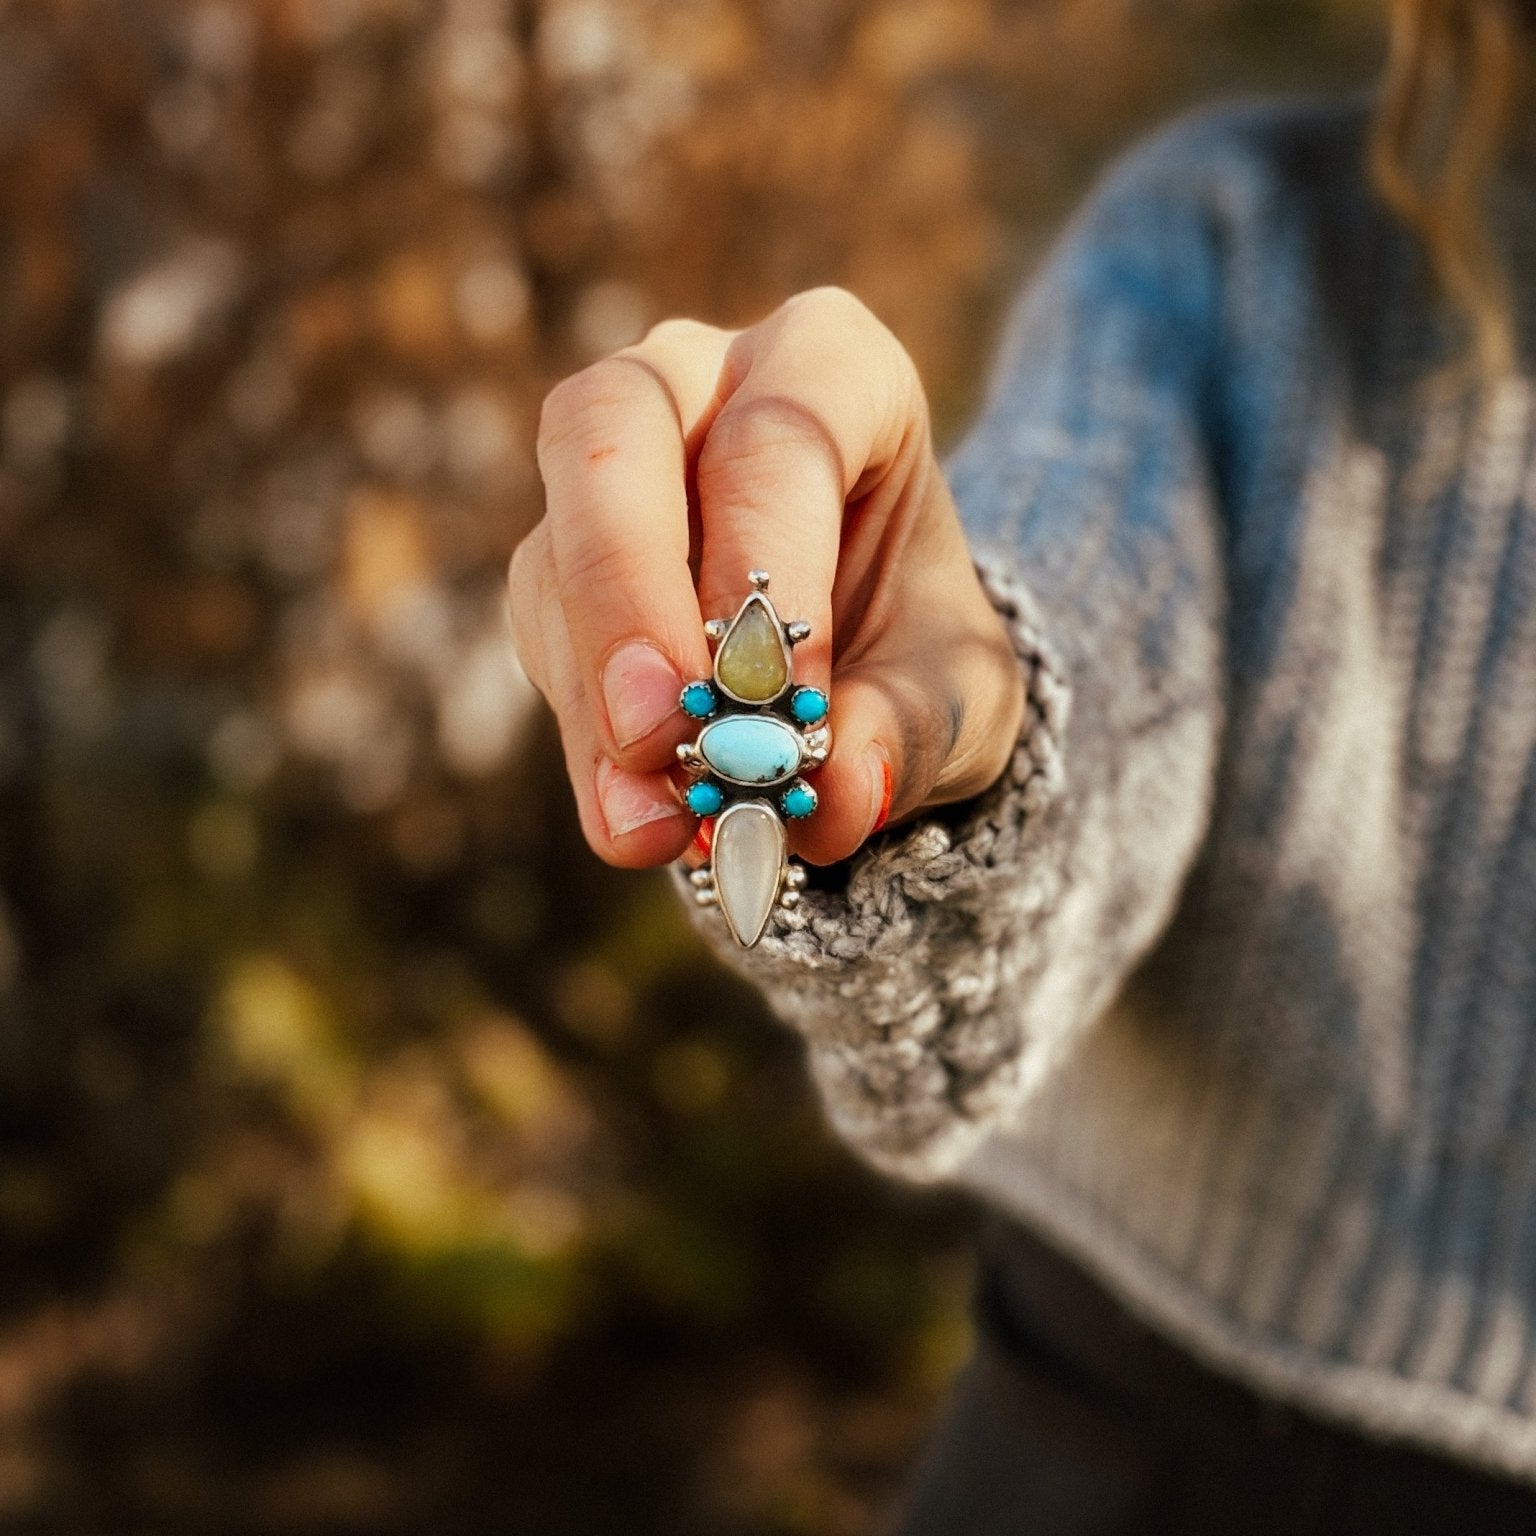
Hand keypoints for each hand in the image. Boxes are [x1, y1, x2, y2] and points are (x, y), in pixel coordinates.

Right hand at [508, 287, 1024, 869]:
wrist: (879, 665)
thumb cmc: (926, 640)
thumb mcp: (959, 690)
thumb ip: (911, 730)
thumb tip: (837, 798)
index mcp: (832, 364)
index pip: (775, 432)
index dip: (767, 561)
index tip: (782, 702)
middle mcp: (702, 382)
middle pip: (613, 430)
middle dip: (626, 590)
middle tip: (654, 733)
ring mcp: (613, 467)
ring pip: (558, 545)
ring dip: (596, 694)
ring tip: (652, 820)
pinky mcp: (561, 558)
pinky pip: (543, 631)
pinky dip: (584, 737)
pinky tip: (633, 816)